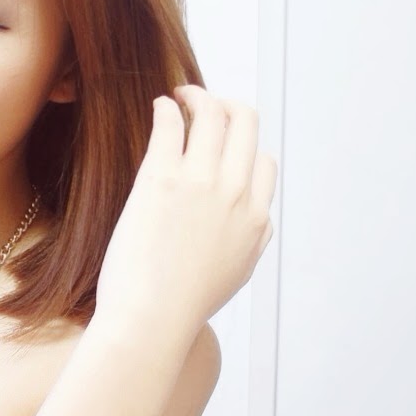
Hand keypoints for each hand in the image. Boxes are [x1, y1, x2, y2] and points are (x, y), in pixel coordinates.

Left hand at [95, 86, 276, 332]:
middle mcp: (235, 194)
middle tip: (205, 103)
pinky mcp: (162, 178)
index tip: (223, 146)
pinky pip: (172, 124)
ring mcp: (201, 182)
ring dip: (197, 96)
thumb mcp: (236, 276)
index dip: (245, 149)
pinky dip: (168, 107)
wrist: (151, 320)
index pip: (264, 163)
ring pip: (213, 113)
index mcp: (256, 220)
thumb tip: (258, 221)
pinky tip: (160, 107)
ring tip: (180, 96)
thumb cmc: (182, 306)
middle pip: (247, 124)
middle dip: (229, 105)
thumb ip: (252, 241)